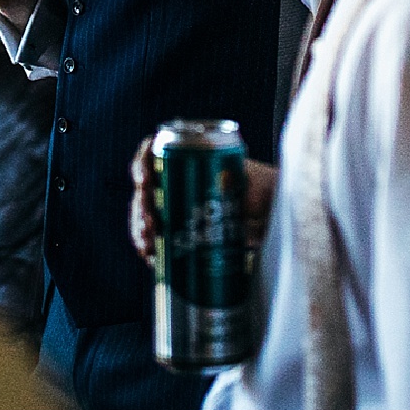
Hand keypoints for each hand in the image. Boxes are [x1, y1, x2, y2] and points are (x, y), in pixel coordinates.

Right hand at [130, 136, 278, 266]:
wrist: (270, 220)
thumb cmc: (264, 191)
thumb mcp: (259, 182)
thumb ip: (246, 185)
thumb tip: (227, 188)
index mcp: (187, 157)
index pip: (154, 153)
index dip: (142, 163)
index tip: (145, 179)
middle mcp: (174, 180)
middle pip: (145, 188)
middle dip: (141, 206)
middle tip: (150, 223)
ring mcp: (171, 207)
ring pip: (143, 214)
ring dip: (139, 228)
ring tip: (149, 244)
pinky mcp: (174, 232)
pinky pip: (152, 238)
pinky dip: (148, 247)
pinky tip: (151, 256)